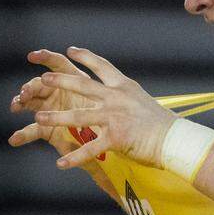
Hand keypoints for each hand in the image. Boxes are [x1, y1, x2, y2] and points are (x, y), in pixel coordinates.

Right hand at [8, 48, 100, 157]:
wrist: (111, 144)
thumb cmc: (112, 119)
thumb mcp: (108, 103)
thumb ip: (97, 89)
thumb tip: (90, 72)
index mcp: (75, 80)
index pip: (58, 64)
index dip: (45, 57)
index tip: (32, 56)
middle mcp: (60, 92)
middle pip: (40, 84)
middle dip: (30, 86)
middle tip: (25, 93)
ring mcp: (51, 110)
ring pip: (31, 102)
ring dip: (21, 102)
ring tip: (16, 106)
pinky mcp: (48, 129)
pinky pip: (33, 130)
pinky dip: (22, 135)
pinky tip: (14, 140)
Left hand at [33, 47, 178, 169]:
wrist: (175, 140)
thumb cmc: (163, 124)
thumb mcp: (142, 101)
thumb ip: (126, 98)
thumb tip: (118, 97)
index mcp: (124, 86)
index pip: (102, 66)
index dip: (85, 57)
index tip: (70, 50)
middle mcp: (116, 98)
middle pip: (82, 85)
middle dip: (60, 81)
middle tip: (42, 78)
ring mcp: (114, 117)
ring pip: (78, 116)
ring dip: (56, 117)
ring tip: (38, 118)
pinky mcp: (115, 138)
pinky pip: (90, 149)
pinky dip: (74, 157)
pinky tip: (60, 164)